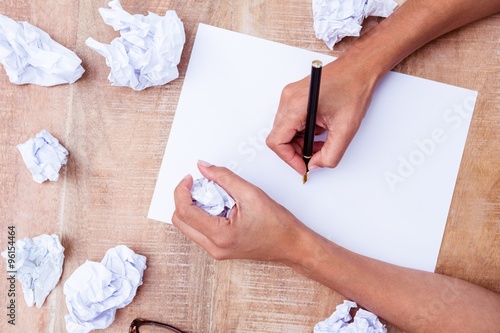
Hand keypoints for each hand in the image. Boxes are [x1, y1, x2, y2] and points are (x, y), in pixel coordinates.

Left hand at [171, 161, 308, 262]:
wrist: (292, 245)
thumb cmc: (278, 225)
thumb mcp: (250, 193)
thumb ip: (223, 178)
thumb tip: (203, 167)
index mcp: (220, 236)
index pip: (184, 212)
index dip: (182, 191)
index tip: (189, 178)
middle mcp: (214, 247)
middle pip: (180, 221)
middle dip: (186, 199)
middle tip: (201, 185)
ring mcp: (216, 250)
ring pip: (189, 226)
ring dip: (195, 207)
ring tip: (215, 196)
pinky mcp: (220, 249)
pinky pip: (200, 230)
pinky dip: (204, 215)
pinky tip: (221, 206)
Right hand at [266, 55, 378, 173]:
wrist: (359, 69)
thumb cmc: (353, 88)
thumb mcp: (345, 129)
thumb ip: (330, 155)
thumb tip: (316, 165)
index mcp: (296, 105)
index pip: (277, 141)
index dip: (289, 159)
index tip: (302, 166)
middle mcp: (288, 99)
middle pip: (279, 137)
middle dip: (296, 151)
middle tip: (314, 157)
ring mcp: (289, 97)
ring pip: (285, 130)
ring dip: (300, 142)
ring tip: (320, 142)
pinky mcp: (294, 97)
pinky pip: (291, 121)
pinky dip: (303, 132)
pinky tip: (319, 130)